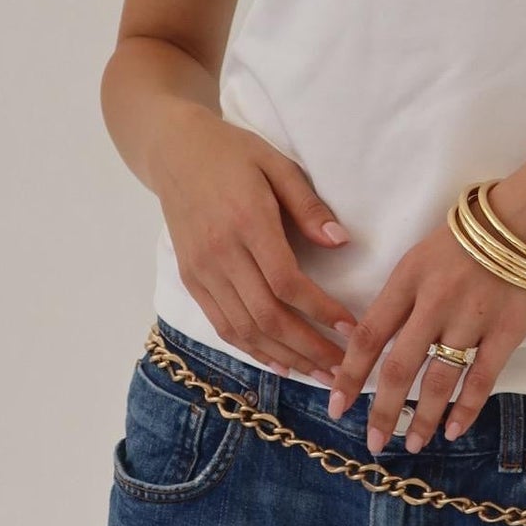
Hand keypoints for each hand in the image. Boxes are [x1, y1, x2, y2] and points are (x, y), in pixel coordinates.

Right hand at [154, 112, 361, 382]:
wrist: (173, 151)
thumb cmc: (233, 153)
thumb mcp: (277, 164)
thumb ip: (308, 205)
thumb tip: (341, 242)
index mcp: (247, 221)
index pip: (287, 282)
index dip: (321, 311)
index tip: (352, 328)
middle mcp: (220, 253)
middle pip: (267, 316)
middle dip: (308, 348)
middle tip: (342, 369)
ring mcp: (201, 270)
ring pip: (244, 329)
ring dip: (284, 357)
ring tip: (317, 374)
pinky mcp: (191, 279)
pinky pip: (222, 324)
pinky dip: (252, 348)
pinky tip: (279, 361)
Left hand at [325, 169, 525, 454]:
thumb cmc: (474, 232)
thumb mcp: (423, 253)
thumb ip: (402, 294)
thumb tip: (375, 340)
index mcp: (408, 277)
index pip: (368, 334)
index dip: (349, 374)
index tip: (335, 405)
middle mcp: (434, 301)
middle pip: (398, 367)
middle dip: (381, 410)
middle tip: (372, 443)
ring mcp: (471, 319)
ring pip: (438, 380)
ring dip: (421, 418)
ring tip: (411, 445)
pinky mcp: (507, 331)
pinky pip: (481, 379)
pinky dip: (465, 408)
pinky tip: (452, 430)